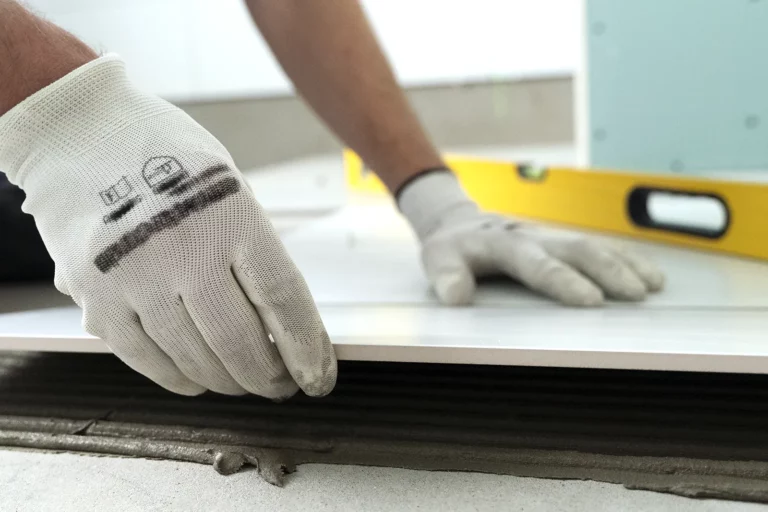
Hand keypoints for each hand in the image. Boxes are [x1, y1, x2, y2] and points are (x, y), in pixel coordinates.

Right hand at [0, 55, 335, 397]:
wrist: (77, 132)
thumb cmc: (165, 155)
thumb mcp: (230, 185)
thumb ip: (252, 250)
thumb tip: (279, 320)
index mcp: (230, 216)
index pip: (283, 300)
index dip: (307, 348)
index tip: (318, 376)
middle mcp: (182, 250)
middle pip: (240, 342)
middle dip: (269, 377)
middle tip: (281, 384)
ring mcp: (134, 278)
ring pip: (195, 361)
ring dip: (228, 381)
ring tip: (243, 381)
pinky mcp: (96, 298)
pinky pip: (146, 360)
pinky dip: (179, 378)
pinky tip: (197, 379)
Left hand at [398, 171, 663, 305]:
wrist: (462, 224)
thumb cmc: (452, 248)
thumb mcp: (437, 259)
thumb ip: (445, 276)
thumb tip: (455, 297)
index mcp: (505, 244)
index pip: (538, 264)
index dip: (565, 281)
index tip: (590, 300)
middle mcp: (535, 237)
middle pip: (577, 250)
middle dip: (608, 270)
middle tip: (634, 294)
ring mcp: (553, 237)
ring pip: (595, 245)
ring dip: (626, 264)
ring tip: (652, 287)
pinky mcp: (564, 242)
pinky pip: (601, 247)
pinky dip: (628, 260)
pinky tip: (652, 276)